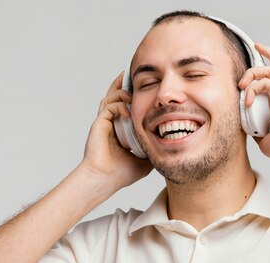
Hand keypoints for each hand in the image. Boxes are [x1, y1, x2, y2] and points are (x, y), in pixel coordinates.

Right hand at [80, 72, 152, 188]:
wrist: (105, 180)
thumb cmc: (122, 173)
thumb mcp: (145, 159)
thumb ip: (154, 148)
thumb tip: (170, 143)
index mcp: (120, 130)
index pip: (126, 107)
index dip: (134, 97)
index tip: (145, 90)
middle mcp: (111, 124)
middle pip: (116, 97)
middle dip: (125, 85)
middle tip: (135, 76)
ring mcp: (104, 123)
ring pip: (111, 97)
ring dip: (123, 91)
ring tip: (133, 93)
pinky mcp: (99, 124)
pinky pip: (109, 106)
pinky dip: (119, 105)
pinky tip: (128, 111)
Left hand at [238, 43, 269, 161]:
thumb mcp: (263, 136)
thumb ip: (256, 126)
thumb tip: (246, 126)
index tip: (259, 57)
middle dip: (267, 53)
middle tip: (255, 49)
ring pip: (269, 70)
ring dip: (252, 74)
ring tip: (241, 87)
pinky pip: (266, 81)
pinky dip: (253, 88)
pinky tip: (247, 100)